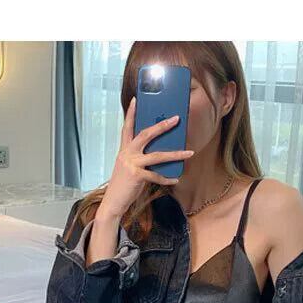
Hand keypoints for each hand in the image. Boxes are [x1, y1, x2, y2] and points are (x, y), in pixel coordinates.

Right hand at [97, 98, 193, 220]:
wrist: (113, 202)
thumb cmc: (123, 185)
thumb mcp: (128, 167)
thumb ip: (140, 158)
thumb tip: (160, 152)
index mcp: (124, 150)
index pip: (127, 127)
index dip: (131, 113)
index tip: (135, 100)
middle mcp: (126, 154)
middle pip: (145, 134)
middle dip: (162, 126)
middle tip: (176, 119)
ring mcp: (131, 164)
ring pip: (157, 155)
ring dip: (175, 154)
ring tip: (190, 153)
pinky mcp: (136, 175)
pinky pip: (157, 175)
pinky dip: (167, 178)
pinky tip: (175, 179)